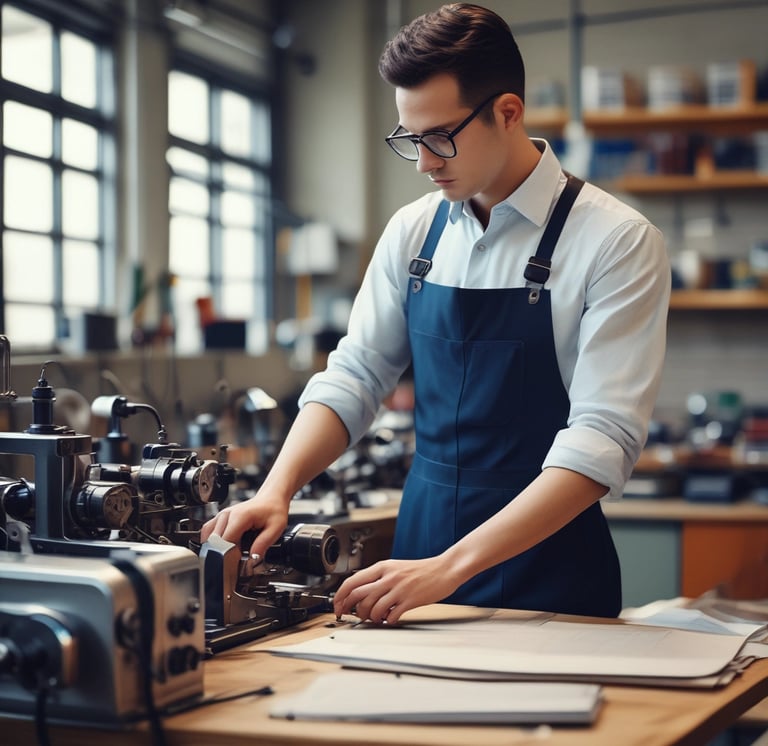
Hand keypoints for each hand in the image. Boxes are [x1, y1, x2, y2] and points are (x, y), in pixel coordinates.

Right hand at [199, 490, 288, 559]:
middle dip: (224, 554)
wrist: (270, 499)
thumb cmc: (273, 510)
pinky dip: (213, 541)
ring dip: (217, 547)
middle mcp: (227, 514)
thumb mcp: (276, 528)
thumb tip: (252, 558)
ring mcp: (222, 515)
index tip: (238, 562)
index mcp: (240, 516)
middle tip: (239, 557)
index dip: (229, 556)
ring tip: (233, 549)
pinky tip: (225, 544)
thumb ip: (263, 544)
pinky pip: (208, 532)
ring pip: (208, 538)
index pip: (224, 542)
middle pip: (214, 542)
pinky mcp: (220, 518)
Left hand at [332, 556, 459, 624]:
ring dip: (370, 617)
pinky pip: (391, 615)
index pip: (352, 581)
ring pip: (372, 607)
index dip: (340, 596)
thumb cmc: (422, 570)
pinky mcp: (410, 600)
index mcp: (383, 567)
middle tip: (351, 616)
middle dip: (351, 610)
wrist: (444, 569)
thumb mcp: (396, 567)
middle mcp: (388, 576)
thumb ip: (380, 578)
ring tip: (376, 618)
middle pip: (358, 595)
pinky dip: (387, 621)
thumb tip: (362, 594)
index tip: (338, 606)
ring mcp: (399, 588)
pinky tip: (390, 619)